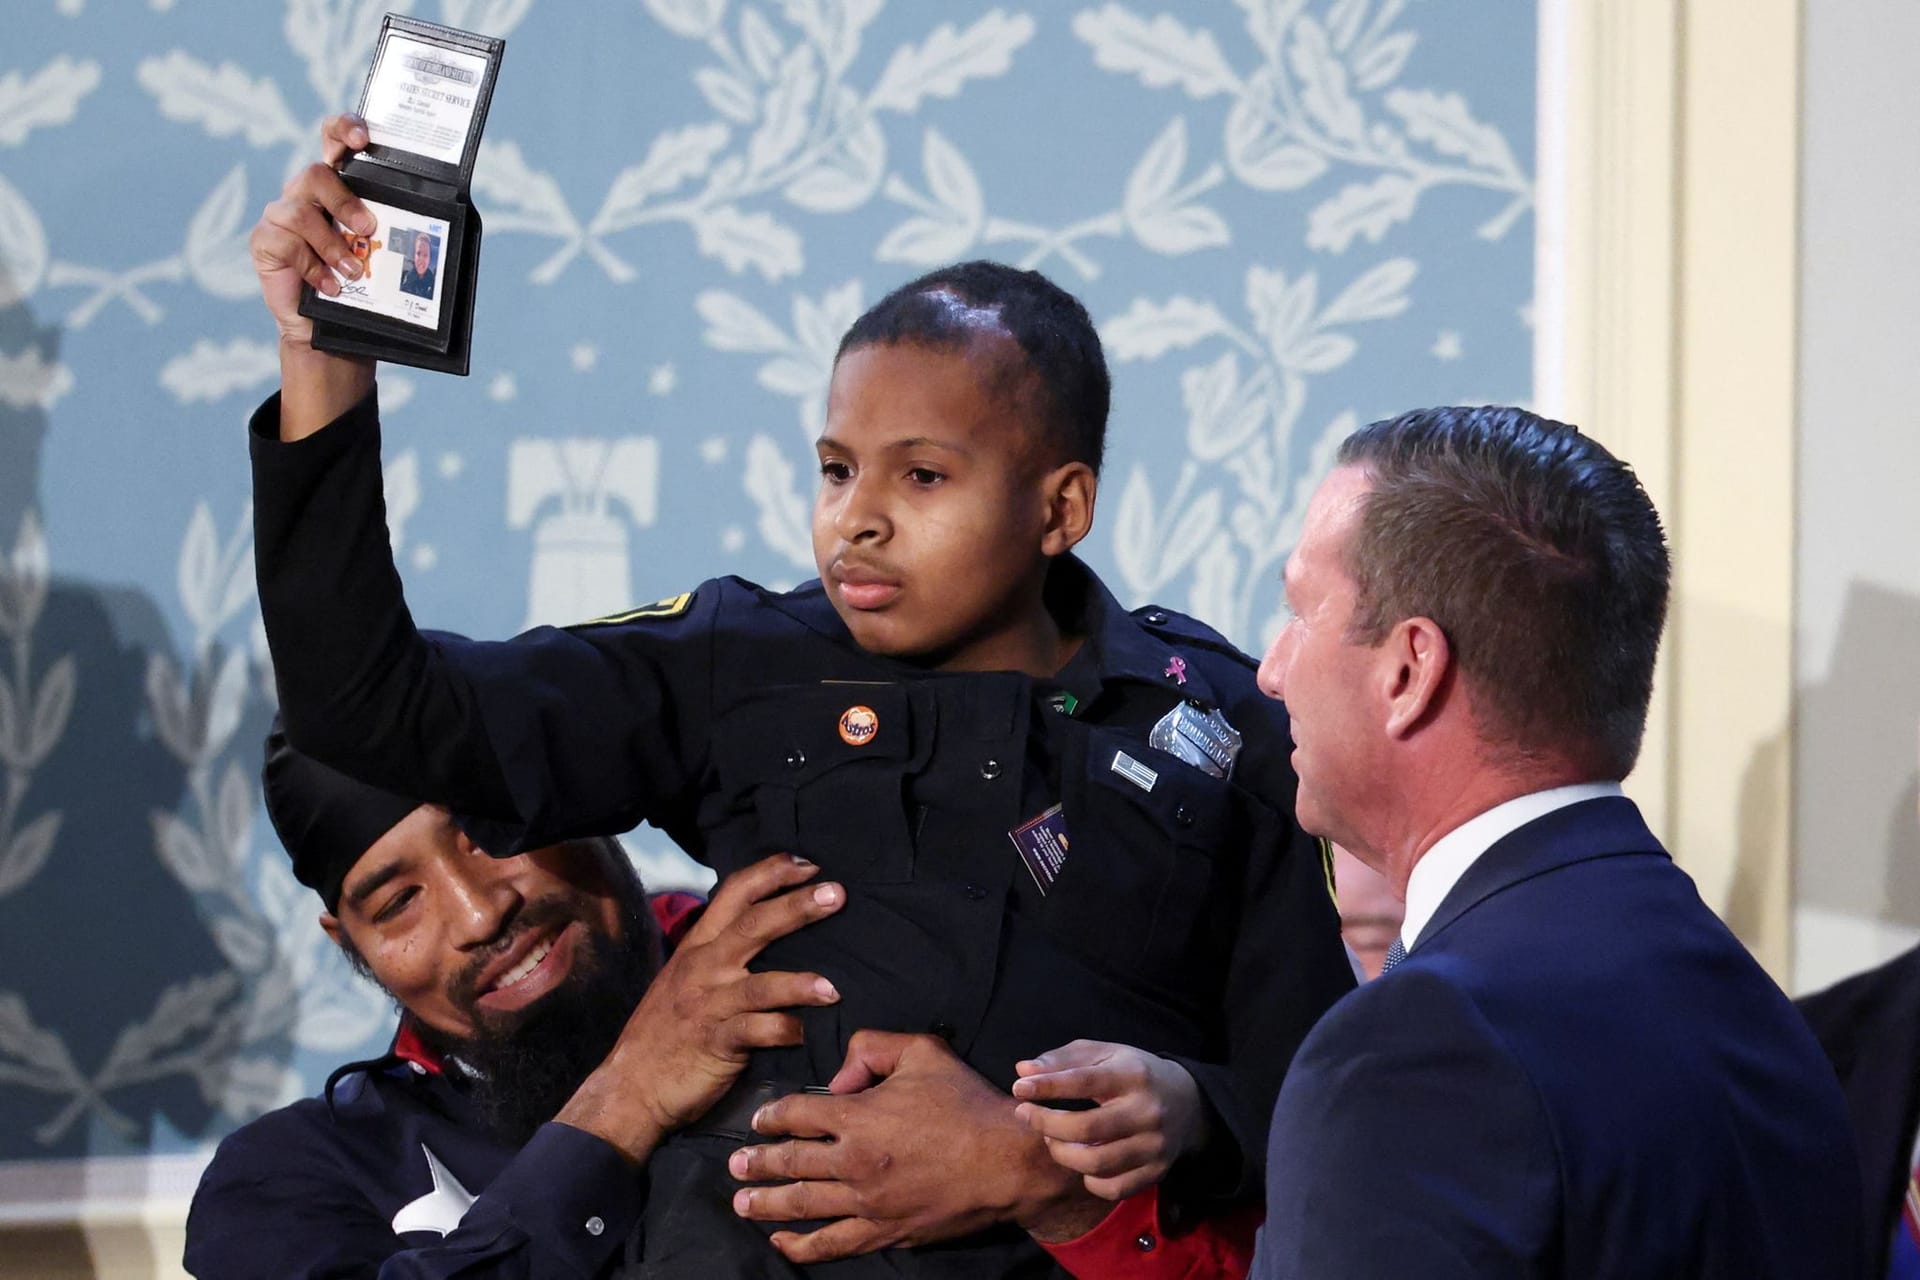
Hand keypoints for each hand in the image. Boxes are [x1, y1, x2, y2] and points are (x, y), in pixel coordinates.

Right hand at [250, 114, 374, 347]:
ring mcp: (280, 215)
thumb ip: (395, 229)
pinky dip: (313, 267)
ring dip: (333, 245)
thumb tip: (448, 223)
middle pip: (316, 173)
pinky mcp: (264, 241)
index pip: (333, 140)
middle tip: (369, 229)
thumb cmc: (358, 285)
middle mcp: (305, 194)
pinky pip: (285, 243)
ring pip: (301, 212)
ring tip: (354, 272)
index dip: (343, 129)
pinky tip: (332, 286)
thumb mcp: (380, 253)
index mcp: (336, 187)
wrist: (326, 328)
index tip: (362, 139)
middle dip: (345, 202)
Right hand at [554, 853, 842, 1163]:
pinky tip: (808, 1033)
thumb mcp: (684, 979)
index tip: (808, 864)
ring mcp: (709, 1005)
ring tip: (835, 989)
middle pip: (753, 925)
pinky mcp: (717, 1044)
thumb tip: (765, 929)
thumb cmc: (665, 1031)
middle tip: (837, 894)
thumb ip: (719, 953)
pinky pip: (757, 1033)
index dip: (771, 873)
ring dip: (800, 984)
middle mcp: (703, 967)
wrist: (630, 1086)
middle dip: (797, 906)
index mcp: (697, 946)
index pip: (734, 893)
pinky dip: (785, 1031)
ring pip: (761, 985)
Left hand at [727, 1030, 1107, 1262]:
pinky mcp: (884, 1231)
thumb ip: (873, 1047)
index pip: (797, 1113)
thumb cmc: (968, 1103)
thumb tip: (839, 1076)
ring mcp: (867, 1202)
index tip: (760, 1121)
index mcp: (859, 1115)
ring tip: (742, 1202)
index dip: (772, 1117)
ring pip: (803, 1205)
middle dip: (757, 1163)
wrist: (1007, 1162)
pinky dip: (802, 1246)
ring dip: (766, 1204)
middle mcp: (854, 1161)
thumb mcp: (924, 1052)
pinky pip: (833, 1243)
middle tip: (734, 1165)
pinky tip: (782, 1243)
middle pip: (790, 1163)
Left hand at [1012, 1040, 1207, 1199]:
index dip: (1047, 1086)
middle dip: (1046, 1123)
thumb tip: (1022, 1072)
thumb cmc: (1133, 1074)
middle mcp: (1147, 1111)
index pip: (1084, 1081)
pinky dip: (1089, 1179)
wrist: (1187, 1103)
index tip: (1019, 1088)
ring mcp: (1154, 1145)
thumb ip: (1063, 1059)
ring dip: (1062, 1153)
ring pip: (1096, 1163)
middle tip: (1026, 1114)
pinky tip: (1082, 1162)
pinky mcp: (1156, 1172)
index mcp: (1134, 1075)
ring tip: (1052, 1139)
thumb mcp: (1105, 1054)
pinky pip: (1113, 1188)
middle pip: (1086, 1128)